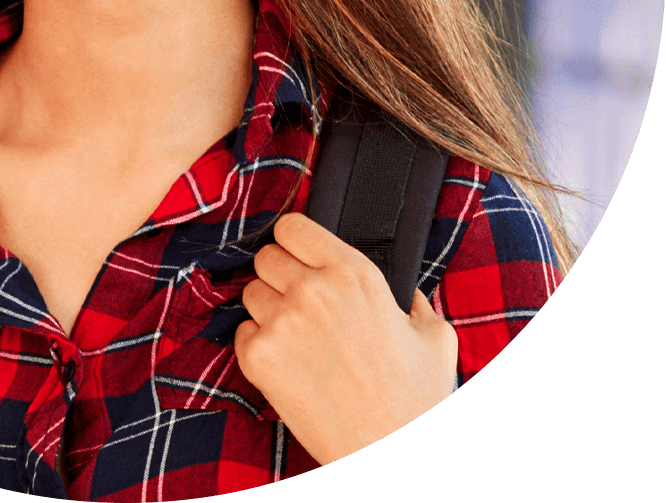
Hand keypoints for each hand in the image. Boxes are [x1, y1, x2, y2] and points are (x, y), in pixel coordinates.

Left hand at [235, 212, 457, 464]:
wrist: (388, 451)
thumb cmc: (414, 402)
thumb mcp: (435, 338)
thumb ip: (416, 303)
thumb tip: (407, 295)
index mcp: (354, 273)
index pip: (293, 226)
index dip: (293, 241)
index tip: (297, 255)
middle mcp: (313, 289)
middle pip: (265, 256)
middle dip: (278, 276)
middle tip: (298, 303)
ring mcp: (282, 320)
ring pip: (251, 292)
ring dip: (267, 310)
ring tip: (296, 339)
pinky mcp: (260, 355)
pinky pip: (242, 332)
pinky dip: (257, 345)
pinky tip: (287, 364)